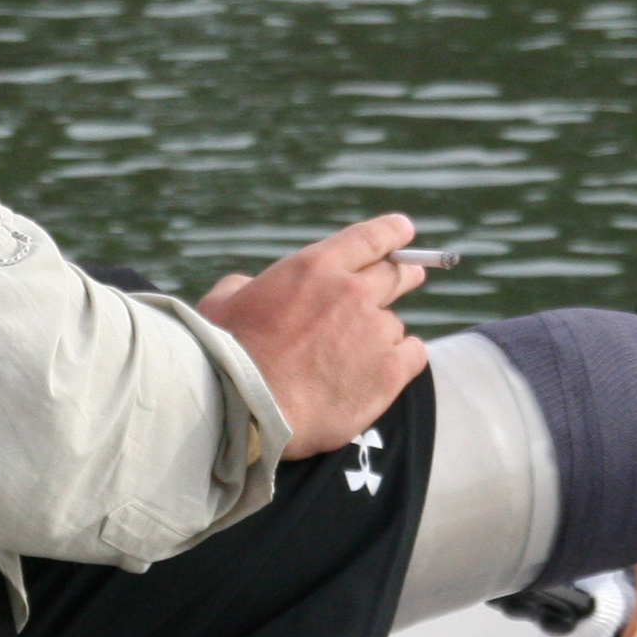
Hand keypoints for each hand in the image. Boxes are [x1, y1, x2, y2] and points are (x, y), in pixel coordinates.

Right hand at [198, 215, 433, 458]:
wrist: (248, 406)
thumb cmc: (227, 356)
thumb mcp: (223, 303)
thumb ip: (244, 286)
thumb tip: (248, 286)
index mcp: (315, 267)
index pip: (369, 237)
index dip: (391, 232)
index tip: (404, 229)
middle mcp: (353, 292)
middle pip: (396, 274)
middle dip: (405, 272)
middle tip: (411, 275)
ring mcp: (375, 330)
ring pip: (394, 323)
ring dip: (382, 333)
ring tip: (357, 357)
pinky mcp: (390, 370)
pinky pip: (413, 355)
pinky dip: (402, 360)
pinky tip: (383, 372)